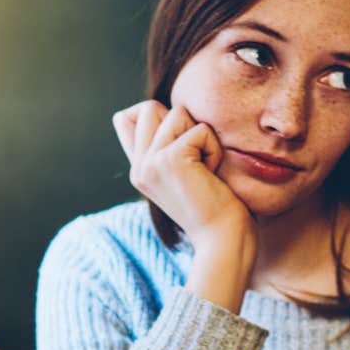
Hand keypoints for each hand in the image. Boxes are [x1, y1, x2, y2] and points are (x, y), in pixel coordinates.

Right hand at [113, 100, 255, 308]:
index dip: (155, 116)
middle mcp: (139, 167)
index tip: (182, 146)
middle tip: (198, 159)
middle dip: (182, 123)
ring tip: (206, 169)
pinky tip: (213, 175)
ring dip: (202, 136)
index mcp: (140, 171)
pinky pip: (200, 130)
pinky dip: (214, 148)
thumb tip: (177, 113)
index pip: (125, 119)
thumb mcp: (186, 176)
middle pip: (149, 107)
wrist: (223, 241)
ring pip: (177, 112)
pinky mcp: (170, 160)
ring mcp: (150, 163)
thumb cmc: (218, 209)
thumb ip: (171, 148)